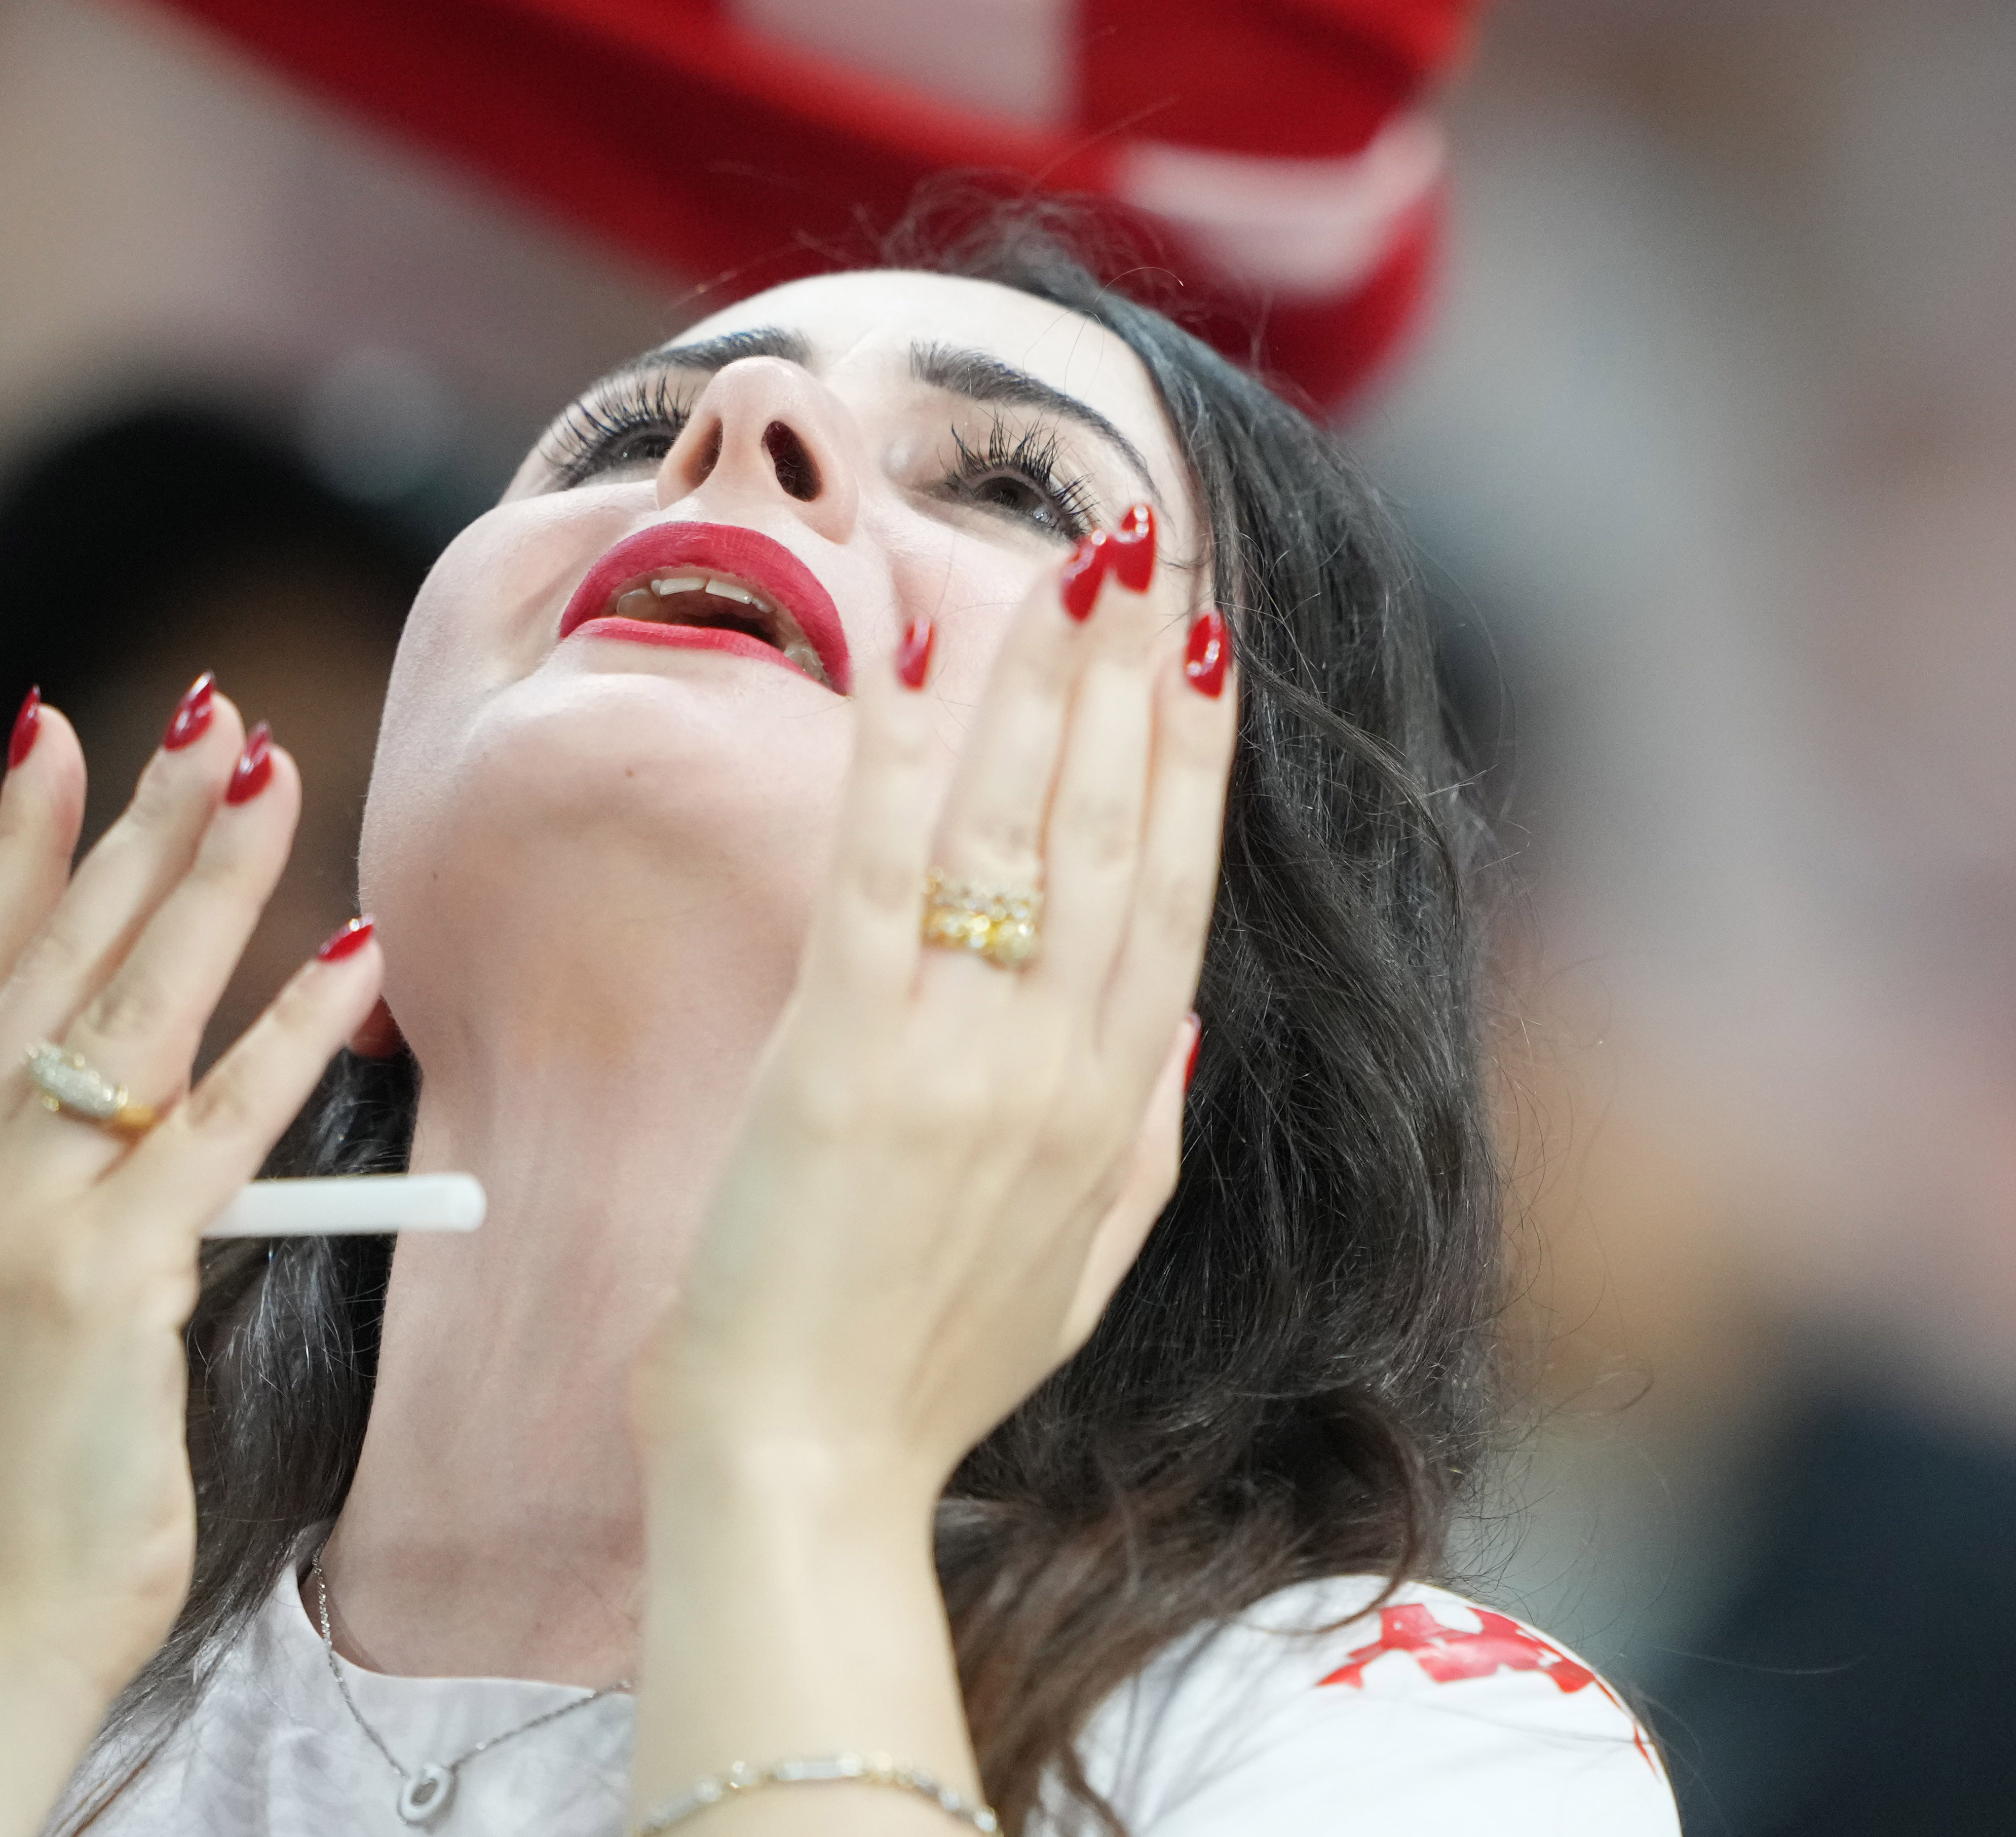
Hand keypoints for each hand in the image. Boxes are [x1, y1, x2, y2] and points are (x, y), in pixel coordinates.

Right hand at [0, 689, 379, 1836]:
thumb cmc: (18, 1451)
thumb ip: (41, 1164)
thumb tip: (137, 1061)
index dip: (24, 838)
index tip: (58, 727)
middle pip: (58, 956)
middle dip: (139, 824)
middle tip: (206, 718)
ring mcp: (13, 1220)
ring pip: (134, 1012)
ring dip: (214, 884)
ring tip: (275, 784)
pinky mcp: (100, 1280)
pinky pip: (215, 1130)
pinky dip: (287, 1039)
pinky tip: (349, 963)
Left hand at [638, 526, 1232, 1504]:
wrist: (812, 1468)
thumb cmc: (927, 1369)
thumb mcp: (1081, 1261)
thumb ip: (1142, 1137)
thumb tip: (1178, 1022)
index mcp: (1116, 1105)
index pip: (1173, 889)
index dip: (1193, 756)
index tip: (1203, 645)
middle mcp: (1060, 1065)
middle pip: (1114, 832)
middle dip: (1137, 677)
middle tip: (1150, 547)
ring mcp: (958, 1058)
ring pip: (1018, 831)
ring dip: (1048, 684)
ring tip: (1072, 565)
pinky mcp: (842, 1058)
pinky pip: (878, 873)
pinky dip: (896, 754)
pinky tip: (903, 648)